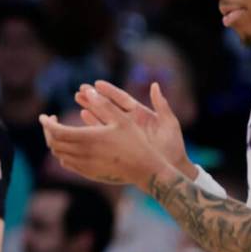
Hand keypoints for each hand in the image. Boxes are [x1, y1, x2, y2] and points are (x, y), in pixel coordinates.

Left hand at [40, 87, 168, 189]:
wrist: (143, 169)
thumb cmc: (134, 141)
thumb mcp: (121, 119)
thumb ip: (103, 104)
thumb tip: (89, 90)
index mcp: (88, 138)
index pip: (56, 131)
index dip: (46, 123)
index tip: (43, 116)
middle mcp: (83, 153)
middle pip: (53, 143)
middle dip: (48, 131)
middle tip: (52, 121)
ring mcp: (84, 165)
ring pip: (59, 154)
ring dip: (55, 142)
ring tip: (60, 131)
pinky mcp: (87, 173)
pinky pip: (67, 163)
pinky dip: (63, 153)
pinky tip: (70, 144)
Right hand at [77, 80, 195, 178]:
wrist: (171, 167)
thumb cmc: (173, 146)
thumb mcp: (169, 124)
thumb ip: (161, 105)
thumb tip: (155, 85)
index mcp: (140, 114)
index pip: (122, 99)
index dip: (109, 91)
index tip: (96, 84)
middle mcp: (129, 122)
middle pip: (109, 107)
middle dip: (94, 98)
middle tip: (80, 90)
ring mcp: (122, 133)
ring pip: (103, 118)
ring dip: (90, 108)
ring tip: (77, 100)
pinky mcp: (117, 144)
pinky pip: (102, 133)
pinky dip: (92, 124)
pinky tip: (83, 116)